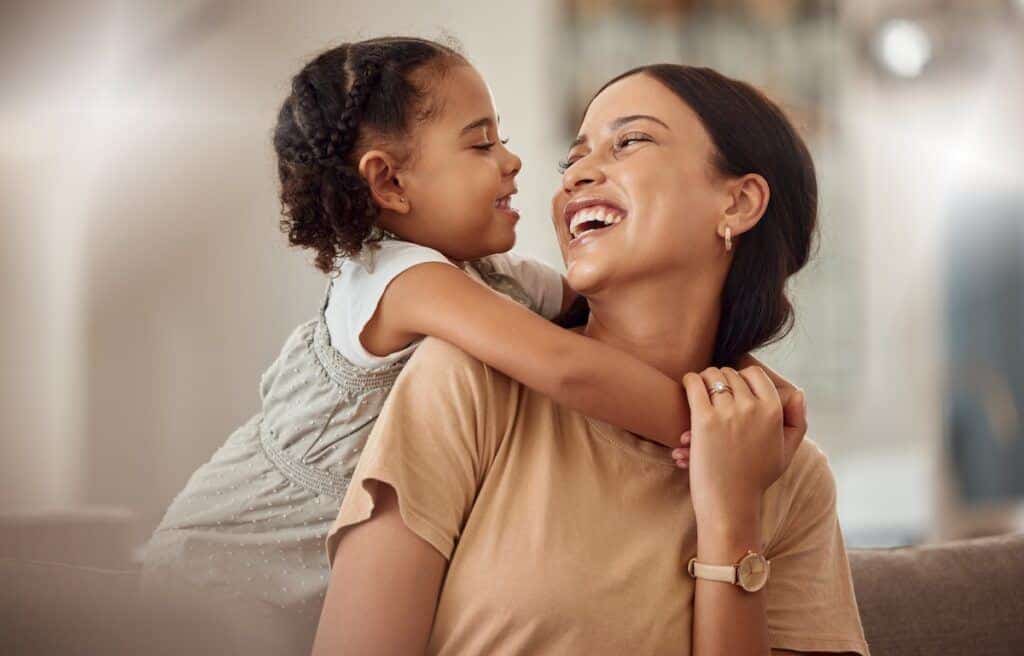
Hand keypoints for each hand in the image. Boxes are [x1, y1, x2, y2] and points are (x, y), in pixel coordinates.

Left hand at [679, 362, 806, 526]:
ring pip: (712, 376)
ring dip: (704, 379)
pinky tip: (688, 386)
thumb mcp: (786, 451)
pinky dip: (690, 381)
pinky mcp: (704, 419)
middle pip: (731, 374)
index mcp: (774, 412)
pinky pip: (695, 384)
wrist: (730, 503)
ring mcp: (728, 412)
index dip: (742, 377)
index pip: (755, 374)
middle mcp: (753, 408)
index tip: (733, 386)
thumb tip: (798, 391)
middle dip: (721, 379)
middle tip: (713, 389)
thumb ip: (797, 420)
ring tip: (699, 388)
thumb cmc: (755, 478)